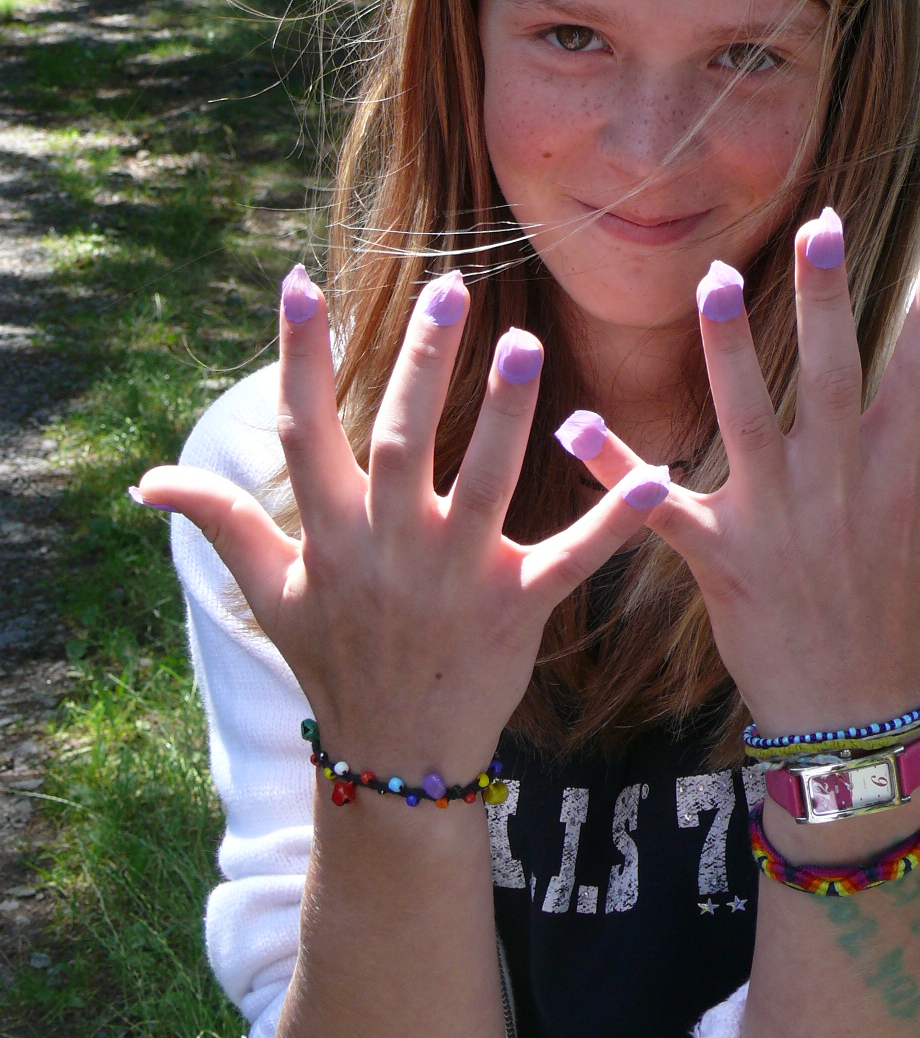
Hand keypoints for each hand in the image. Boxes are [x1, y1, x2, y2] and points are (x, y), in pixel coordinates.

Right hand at [136, 268, 654, 779]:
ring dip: (504, 417)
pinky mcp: (516, 610)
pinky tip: (654, 475)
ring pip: (481, 486)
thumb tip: (147, 481)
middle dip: (423, 363)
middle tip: (452, 287)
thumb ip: (222, 524)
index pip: (303, 430)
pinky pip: (571, 559)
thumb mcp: (269, 593)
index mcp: (329, 534)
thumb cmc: (333, 658)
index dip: (298, 356)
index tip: (297, 280)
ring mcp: (454, 580)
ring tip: (526, 347)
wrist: (393, 758)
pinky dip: (614, 521)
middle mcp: (388, 549)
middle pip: (399, 441)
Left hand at [559, 214, 919, 736]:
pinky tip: (575, 424)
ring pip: (748, 417)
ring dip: (731, 349)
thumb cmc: (910, 629)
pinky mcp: (718, 555)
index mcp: (894, 475)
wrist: (852, 721)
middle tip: (816, 228)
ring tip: (714, 280)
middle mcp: (834, 484)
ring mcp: (773, 518)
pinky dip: (616, 469)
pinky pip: (660, 509)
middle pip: (832, 376)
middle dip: (826, 301)